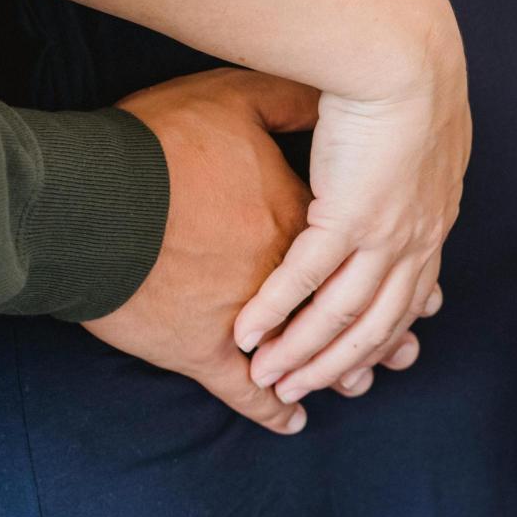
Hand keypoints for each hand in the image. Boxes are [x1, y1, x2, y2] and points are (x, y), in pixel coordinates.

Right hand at [83, 69, 415, 433]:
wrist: (95, 195)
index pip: (365, 248)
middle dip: (384, 336)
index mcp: (311, 215)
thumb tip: (326, 97)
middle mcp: (298, 273)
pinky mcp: (210, 348)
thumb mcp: (235, 99)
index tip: (420, 289)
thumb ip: (287, 101)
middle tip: (404, 353)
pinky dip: (270, 408)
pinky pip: (249, 390)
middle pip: (357, 310)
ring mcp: (257, 317)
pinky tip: (290, 420)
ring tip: (356, 384)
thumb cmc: (159, 142)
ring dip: (336, 371)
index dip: (391, 269)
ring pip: (311, 356)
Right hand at [233, 5, 470, 405]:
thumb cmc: (393, 71)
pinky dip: (275, 311)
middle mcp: (413, 238)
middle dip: (338, 362)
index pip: (409, 291)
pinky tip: (247, 333)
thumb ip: (378, 153)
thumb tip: (356, 152)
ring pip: (344, 314)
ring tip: (266, 376)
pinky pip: (307, 280)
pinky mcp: (349, 218)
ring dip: (303, 352)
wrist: (401, 52)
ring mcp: (384, 234)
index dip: (385, 331)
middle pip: (377, 321)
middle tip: (306, 391)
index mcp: (429, 217)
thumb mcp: (397, 122)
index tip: (364, 361)